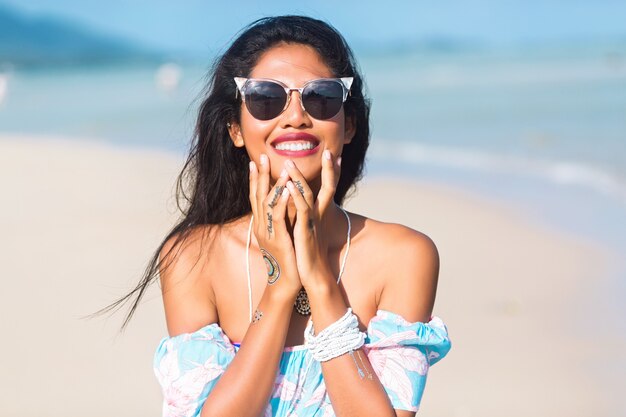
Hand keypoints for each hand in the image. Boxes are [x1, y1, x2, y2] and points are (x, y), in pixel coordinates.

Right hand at [249, 154, 300, 298]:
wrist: (286, 284)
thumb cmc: (286, 259)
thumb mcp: (280, 236)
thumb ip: (279, 220)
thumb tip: (282, 205)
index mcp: (261, 225)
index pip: (255, 197)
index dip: (254, 179)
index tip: (254, 162)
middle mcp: (261, 227)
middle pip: (257, 196)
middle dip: (259, 175)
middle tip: (259, 156)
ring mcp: (268, 233)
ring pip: (267, 203)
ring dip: (274, 184)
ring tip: (280, 168)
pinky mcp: (278, 240)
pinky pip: (278, 216)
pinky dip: (282, 200)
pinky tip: (288, 189)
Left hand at [284, 149, 341, 288]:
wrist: (314, 276)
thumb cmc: (310, 255)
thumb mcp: (309, 231)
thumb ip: (307, 217)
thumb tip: (304, 206)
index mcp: (319, 214)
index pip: (328, 188)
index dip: (332, 173)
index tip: (335, 156)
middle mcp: (319, 215)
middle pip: (328, 187)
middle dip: (329, 170)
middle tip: (329, 152)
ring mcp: (313, 222)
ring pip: (307, 195)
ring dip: (299, 178)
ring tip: (289, 163)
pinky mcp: (305, 231)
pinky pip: (302, 210)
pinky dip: (295, 197)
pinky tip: (288, 186)